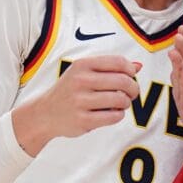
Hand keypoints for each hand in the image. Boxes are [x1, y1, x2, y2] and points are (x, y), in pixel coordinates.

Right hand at [12, 55, 140, 155]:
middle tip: (131, 94)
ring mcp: (80, 101)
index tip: (130, 77)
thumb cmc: (70, 90)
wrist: (44, 113)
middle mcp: (80, 81)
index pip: (118, 62)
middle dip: (133, 88)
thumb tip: (138, 66)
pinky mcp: (83, 120)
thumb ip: (111, 68)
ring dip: (126, 103)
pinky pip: (114, 116)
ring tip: (121, 104)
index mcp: (82, 65)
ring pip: (121, 99)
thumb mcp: (85, 73)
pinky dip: (119, 115)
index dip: (131, 71)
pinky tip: (112, 113)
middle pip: (123, 81)